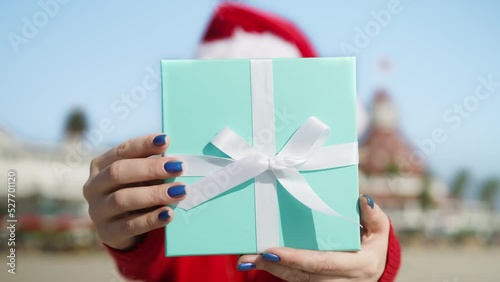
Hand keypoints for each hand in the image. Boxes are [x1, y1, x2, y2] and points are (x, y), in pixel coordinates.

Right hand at [83, 134, 186, 249]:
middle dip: (150, 168)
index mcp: (100, 165)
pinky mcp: (107, 233)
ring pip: (122, 199)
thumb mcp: (141, 177)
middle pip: (118, 172)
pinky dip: (151, 219)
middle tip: (178, 167)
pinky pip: (129, 226)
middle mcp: (94, 186)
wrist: (123, 229)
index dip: (143, 145)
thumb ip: (152, 167)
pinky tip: (169, 214)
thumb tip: (176, 159)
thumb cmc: (136, 192)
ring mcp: (98, 211)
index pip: (121, 151)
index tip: (166, 140)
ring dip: (154, 194)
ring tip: (179, 191)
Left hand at [237, 194, 388, 281]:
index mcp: (359, 266)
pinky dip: (279, 273)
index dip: (297, 258)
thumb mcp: (379, 231)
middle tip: (251, 256)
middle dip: (276, 267)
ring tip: (249, 260)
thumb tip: (363, 199)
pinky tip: (260, 264)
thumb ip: (374, 217)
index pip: (323, 263)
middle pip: (304, 276)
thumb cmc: (373, 246)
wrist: (374, 270)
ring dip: (273, 272)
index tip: (273, 251)